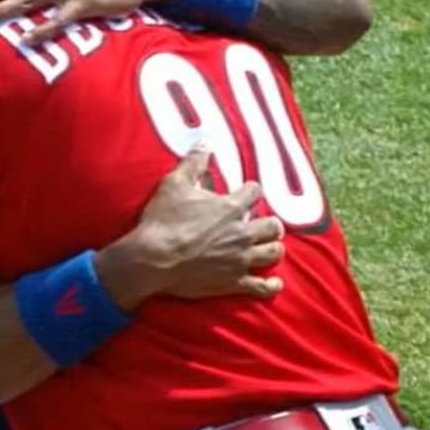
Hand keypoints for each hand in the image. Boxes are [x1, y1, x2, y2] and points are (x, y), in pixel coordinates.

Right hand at [95, 144, 284, 309]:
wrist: (154, 258)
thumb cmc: (163, 220)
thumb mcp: (174, 183)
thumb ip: (193, 162)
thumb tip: (204, 142)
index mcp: (231, 207)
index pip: (254, 192)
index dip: (251, 190)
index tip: (247, 191)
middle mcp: (242, 233)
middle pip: (272, 225)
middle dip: (270, 223)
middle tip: (264, 223)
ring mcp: (240, 259)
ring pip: (272, 253)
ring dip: (273, 248)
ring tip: (269, 246)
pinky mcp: (233, 282)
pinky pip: (262, 287)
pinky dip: (271, 285)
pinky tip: (275, 282)